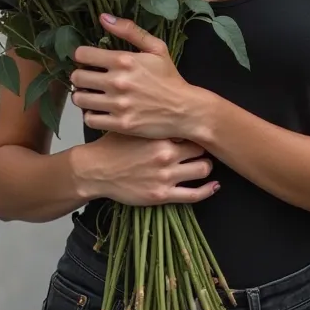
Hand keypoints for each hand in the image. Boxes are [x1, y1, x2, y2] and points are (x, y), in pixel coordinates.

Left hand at [70, 14, 194, 139]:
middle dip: (79, 77)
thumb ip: (129, 31)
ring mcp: (118, 105)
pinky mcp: (120, 124)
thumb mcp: (156, 48)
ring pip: (80, 99)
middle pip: (77, 77)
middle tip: (87, 79)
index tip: (87, 61)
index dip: (82, 56)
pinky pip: (90, 119)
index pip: (83, 54)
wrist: (186, 110)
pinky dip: (91, 115)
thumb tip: (103, 17)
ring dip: (82, 96)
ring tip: (91, 95)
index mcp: (124, 60)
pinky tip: (99, 111)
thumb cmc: (170, 78)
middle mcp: (118, 82)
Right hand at [85, 132, 218, 206]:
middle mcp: (166, 155)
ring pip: (203, 169)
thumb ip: (154, 122)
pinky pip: (194, 194)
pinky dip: (208, 190)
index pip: (192, 130)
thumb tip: (174, 113)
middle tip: (201, 148)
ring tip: (203, 165)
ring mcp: (166, 176)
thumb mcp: (133, 127)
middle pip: (201, 149)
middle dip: (203, 148)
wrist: (95, 170)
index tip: (199, 131)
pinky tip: (214, 186)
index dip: (196, 131)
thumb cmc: (112, 146)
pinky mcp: (163, 195)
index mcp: (160, 136)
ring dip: (206, 167)